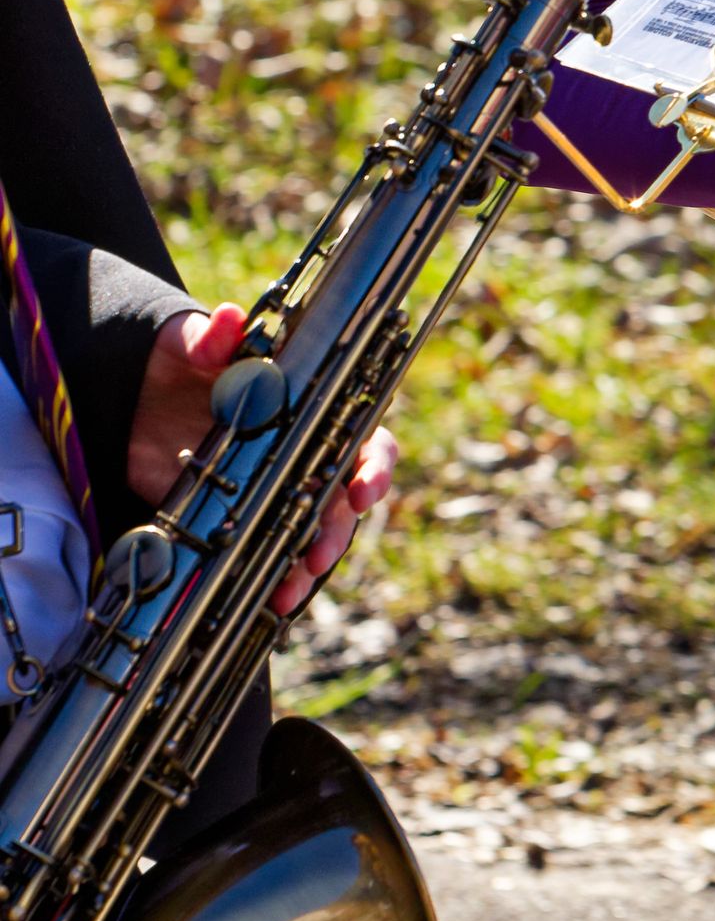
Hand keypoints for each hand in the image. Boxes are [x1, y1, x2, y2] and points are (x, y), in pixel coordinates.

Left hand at [128, 303, 397, 617]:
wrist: (134, 398)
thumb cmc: (179, 362)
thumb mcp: (188, 345)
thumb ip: (209, 337)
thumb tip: (227, 319)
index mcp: (307, 407)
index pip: (361, 435)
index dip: (373, 464)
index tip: (363, 489)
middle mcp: (301, 451)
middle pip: (343, 496)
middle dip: (338, 530)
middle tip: (318, 554)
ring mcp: (274, 488)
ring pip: (313, 531)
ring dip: (309, 564)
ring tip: (289, 589)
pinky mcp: (242, 517)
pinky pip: (271, 552)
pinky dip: (275, 579)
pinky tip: (269, 601)